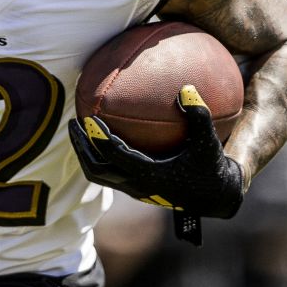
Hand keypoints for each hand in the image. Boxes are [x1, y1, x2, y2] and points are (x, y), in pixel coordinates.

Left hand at [68, 84, 243, 217]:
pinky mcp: (135, 189)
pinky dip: (98, 157)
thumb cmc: (211, 167)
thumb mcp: (208, 143)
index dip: (99, 139)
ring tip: (78, 131)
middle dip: (81, 147)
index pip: (115, 156)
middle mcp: (136, 186)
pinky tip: (99, 137)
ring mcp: (133, 190)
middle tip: (72, 123)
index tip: (88, 119)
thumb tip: (186, 88)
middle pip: (96, 169)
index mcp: (149, 176)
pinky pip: (108, 174)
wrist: (214, 197)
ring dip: (85, 154)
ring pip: (98, 175)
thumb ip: (199, 116)